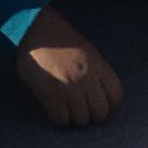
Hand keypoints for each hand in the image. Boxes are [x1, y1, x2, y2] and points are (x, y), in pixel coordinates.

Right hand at [14, 5, 121, 126]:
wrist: (32, 27)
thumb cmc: (59, 40)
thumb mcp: (87, 52)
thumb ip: (96, 73)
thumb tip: (99, 98)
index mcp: (98, 65)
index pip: (115, 95)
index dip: (107, 103)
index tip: (95, 101)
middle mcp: (87, 78)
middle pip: (100, 113)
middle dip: (90, 114)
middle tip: (79, 108)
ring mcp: (70, 87)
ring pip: (81, 120)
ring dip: (74, 118)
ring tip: (66, 107)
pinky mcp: (52, 95)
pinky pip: (62, 120)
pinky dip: (59, 119)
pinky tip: (55, 108)